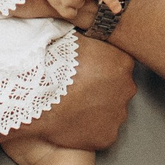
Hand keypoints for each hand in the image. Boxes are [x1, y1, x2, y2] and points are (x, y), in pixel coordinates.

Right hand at [8, 34, 134, 149]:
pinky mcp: (108, 136)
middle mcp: (127, 88)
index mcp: (122, 62)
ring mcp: (118, 114)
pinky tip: (74, 124)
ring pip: (112, 113)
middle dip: (102, 91)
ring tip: (74, 108)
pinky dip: (91, 131)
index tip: (87, 73)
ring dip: (98, 112)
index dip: (102, 70)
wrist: (38, 91)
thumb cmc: (53, 62)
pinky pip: (102, 133)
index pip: (119, 66)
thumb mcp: (76, 40)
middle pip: (118, 89)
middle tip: (78, 91)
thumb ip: (92, 41)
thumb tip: (91, 29)